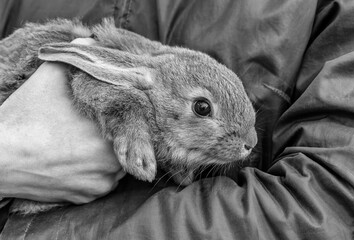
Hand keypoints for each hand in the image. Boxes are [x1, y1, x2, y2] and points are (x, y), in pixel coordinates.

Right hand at [0, 57, 124, 203]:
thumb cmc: (26, 118)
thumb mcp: (49, 78)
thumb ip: (75, 58)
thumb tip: (89, 42)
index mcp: (109, 132)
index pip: (132, 124)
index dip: (120, 118)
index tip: (108, 115)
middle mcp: (111, 162)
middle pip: (124, 144)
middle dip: (112, 136)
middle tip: (93, 129)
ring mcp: (101, 183)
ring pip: (116, 165)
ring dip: (106, 156)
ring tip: (84, 145)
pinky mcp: (88, 197)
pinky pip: (102, 182)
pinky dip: (95, 173)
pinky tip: (77, 161)